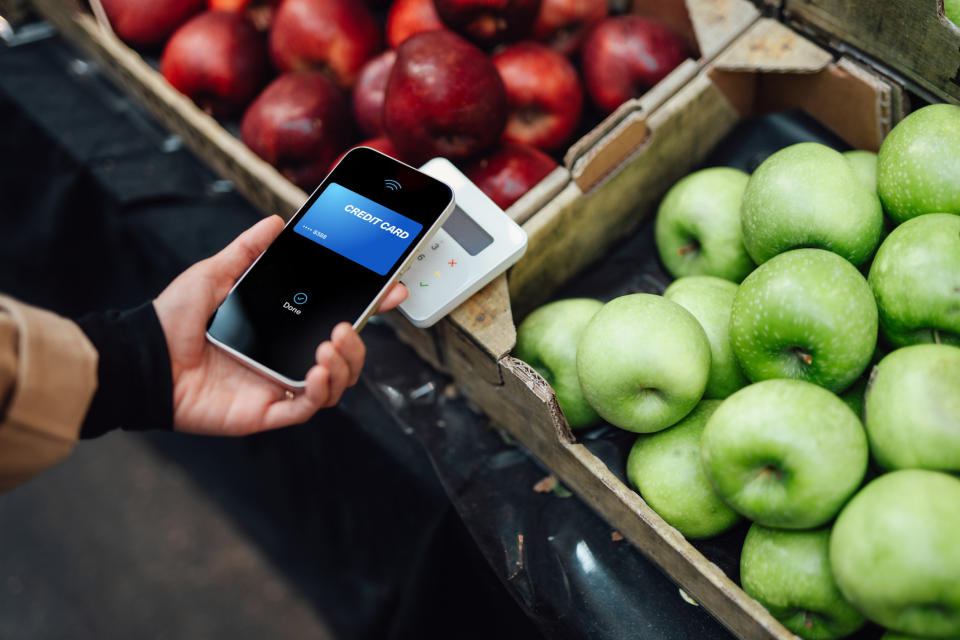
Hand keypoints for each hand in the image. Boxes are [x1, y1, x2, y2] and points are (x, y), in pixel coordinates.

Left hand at [153, 215, 407, 435]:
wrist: (142, 358)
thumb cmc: (172, 320)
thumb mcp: (213, 275)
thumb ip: (247, 251)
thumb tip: (276, 222)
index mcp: (282, 328)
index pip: (335, 319)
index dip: (368, 308)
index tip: (392, 290)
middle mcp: (286, 357)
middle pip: (345, 358)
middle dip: (359, 343)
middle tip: (347, 325)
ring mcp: (278, 385)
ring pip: (336, 386)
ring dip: (345, 366)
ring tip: (329, 346)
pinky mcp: (266, 412)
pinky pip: (306, 409)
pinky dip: (320, 392)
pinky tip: (317, 372)